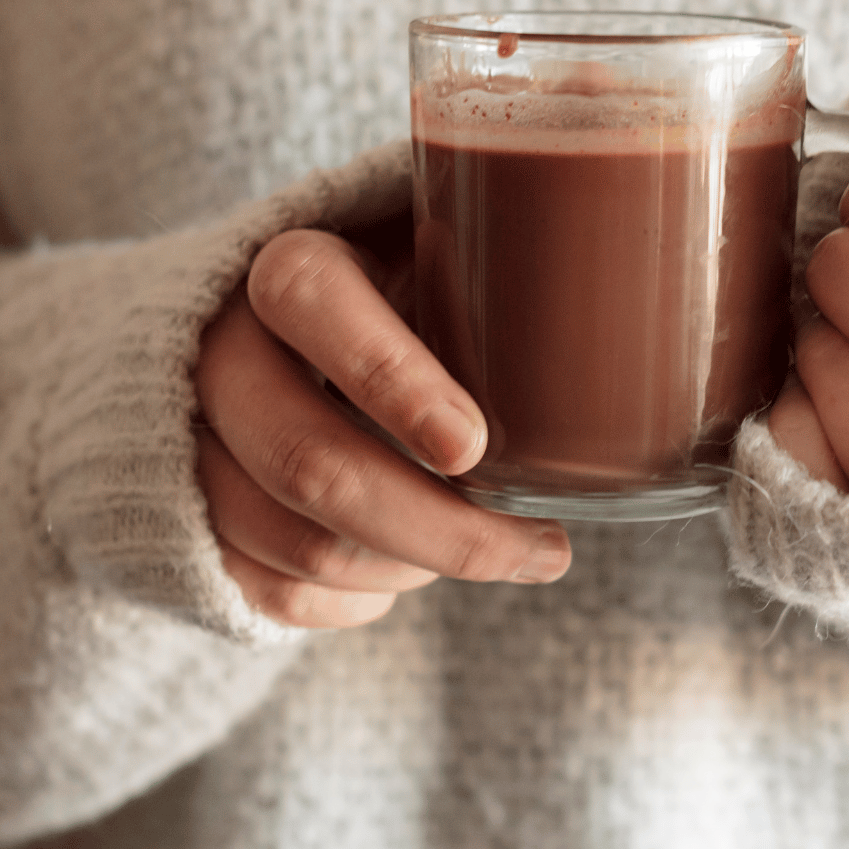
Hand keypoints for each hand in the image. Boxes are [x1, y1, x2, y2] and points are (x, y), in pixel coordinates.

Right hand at [193, 226, 570, 629]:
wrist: (252, 335)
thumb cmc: (393, 289)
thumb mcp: (440, 247)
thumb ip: (513, 253)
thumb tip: (658, 316)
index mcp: (290, 265)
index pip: (313, 302)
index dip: (390, 378)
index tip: (475, 446)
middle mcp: (220, 352)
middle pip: (310, 463)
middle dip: (443, 529)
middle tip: (547, 550)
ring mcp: (193, 444)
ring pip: (300, 546)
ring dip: (417, 568)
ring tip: (496, 552)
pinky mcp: (191, 522)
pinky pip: (273, 595)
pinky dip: (362, 602)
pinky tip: (414, 572)